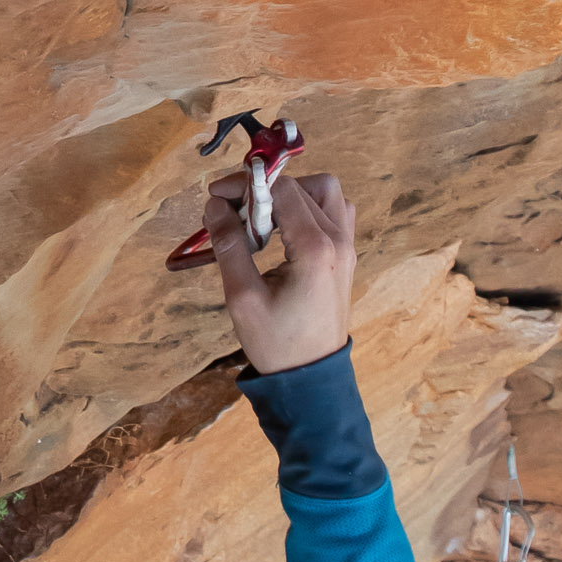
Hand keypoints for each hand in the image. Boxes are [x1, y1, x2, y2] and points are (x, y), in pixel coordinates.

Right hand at [205, 170, 356, 374]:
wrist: (309, 376)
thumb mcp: (242, 298)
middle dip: (266, 189)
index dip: (246, 185)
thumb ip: (229, 247)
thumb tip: (214, 206)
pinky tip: (287, 229)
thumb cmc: (275, 343)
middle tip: (234, 210)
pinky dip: (310, 208)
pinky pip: (336, 212)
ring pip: (327, 193)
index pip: (281, 191)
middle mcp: (338, 239)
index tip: (215, 196)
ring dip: (293, 194)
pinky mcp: (347, 255)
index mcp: (314, 248)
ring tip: (263, 218)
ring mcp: (348, 246)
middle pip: (305, 185)